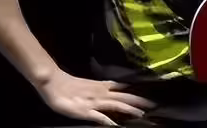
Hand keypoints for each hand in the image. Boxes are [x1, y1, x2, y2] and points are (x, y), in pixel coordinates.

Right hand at [36, 69, 155, 125]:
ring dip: (128, 109)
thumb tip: (117, 89)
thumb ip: (103, 88)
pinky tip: (115, 125)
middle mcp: (101, 93)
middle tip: (153, 105)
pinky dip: (107, 121)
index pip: (123, 89)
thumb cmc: (70, 85)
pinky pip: (98, 116)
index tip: (150, 97)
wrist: (53, 82)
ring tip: (141, 113)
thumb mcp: (90, 85)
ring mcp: (93, 102)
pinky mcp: (84, 111)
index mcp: (102, 86)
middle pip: (123, 96)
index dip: (136, 93)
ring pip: (115, 105)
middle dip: (138, 101)